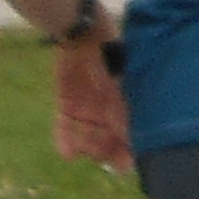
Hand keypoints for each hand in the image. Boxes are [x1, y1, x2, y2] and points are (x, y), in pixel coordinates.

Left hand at [50, 33, 131, 166]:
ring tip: (81, 150)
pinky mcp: (67, 105)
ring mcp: (88, 110)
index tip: (123, 164)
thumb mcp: (122, 87)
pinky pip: (66, 128)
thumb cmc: (110, 57)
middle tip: (99, 153)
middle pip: (108, 144)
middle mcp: (109, 113)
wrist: (83, 33)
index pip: (132, 139)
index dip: (128, 154)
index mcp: (128, 109)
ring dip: (86, 148)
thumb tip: (132, 144)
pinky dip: (65, 141)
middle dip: (105, 152)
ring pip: (87, 140)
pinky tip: (67, 154)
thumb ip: (125, 114)